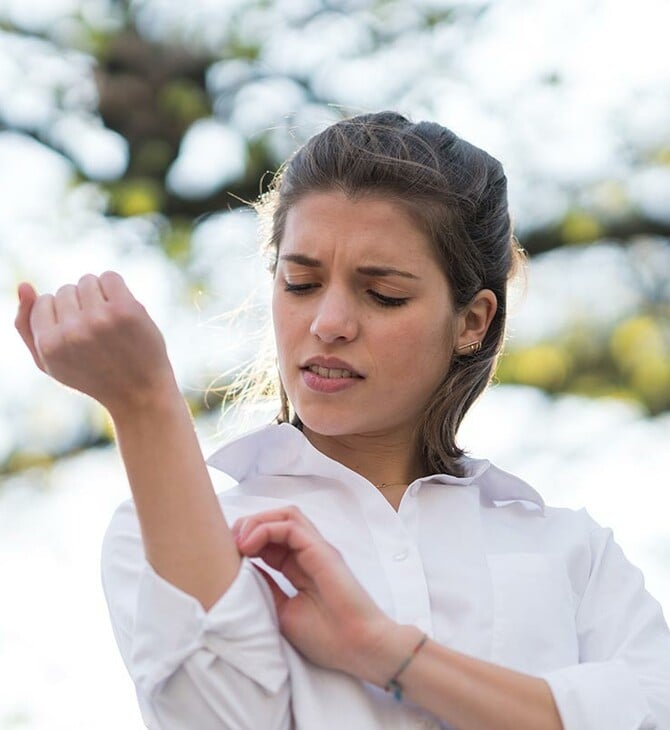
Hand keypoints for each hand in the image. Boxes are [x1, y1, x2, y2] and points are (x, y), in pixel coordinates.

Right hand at [14, 272, 176, 414]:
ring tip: (109, 323)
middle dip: (80, 306)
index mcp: (49, 344)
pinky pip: (110, 277)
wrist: (139, 391)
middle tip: (97, 335)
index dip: (61, 316)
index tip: (78, 337)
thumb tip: (24, 285)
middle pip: (66, 290)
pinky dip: (115, 289)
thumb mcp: (50, 362)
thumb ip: (26, 326)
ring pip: (87, 281)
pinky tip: (122, 311)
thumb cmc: (91, 376)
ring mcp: (100, 319)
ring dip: (98, 296)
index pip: (42, 301)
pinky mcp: (126, 310)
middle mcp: (72, 331)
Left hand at [233, 506, 392, 676]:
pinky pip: (291, 525)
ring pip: (285, 515)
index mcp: (300, 566)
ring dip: (257, 521)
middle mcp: (309, 552)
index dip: (246, 540)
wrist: (360, 648)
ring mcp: (317, 549)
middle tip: (228, 543)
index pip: (270, 538)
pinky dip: (266, 529)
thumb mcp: (283, 611)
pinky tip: (249, 545)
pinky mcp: (322, 550)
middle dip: (248, 525)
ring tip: (238, 541)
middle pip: (276, 520)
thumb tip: (241, 571)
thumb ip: (267, 588)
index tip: (226, 555)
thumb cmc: (327, 637)